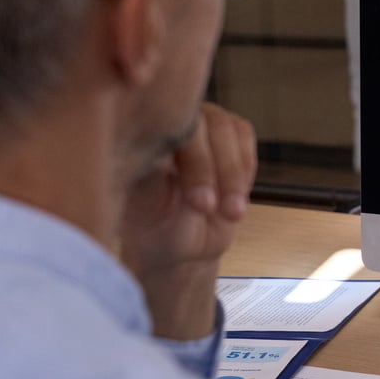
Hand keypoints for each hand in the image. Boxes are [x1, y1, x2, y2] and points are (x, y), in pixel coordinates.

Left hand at [119, 103, 255, 339]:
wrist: (173, 257)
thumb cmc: (146, 238)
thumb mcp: (136, 217)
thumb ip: (141, 187)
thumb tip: (138, 171)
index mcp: (134, 141)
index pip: (164, 127)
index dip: (186, 161)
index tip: (196, 204)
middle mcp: (163, 129)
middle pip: (199, 122)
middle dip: (211, 170)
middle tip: (208, 211)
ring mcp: (196, 130)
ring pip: (227, 130)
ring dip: (233, 175)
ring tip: (229, 213)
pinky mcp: (226, 140)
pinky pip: (245, 140)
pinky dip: (245, 171)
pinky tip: (234, 200)